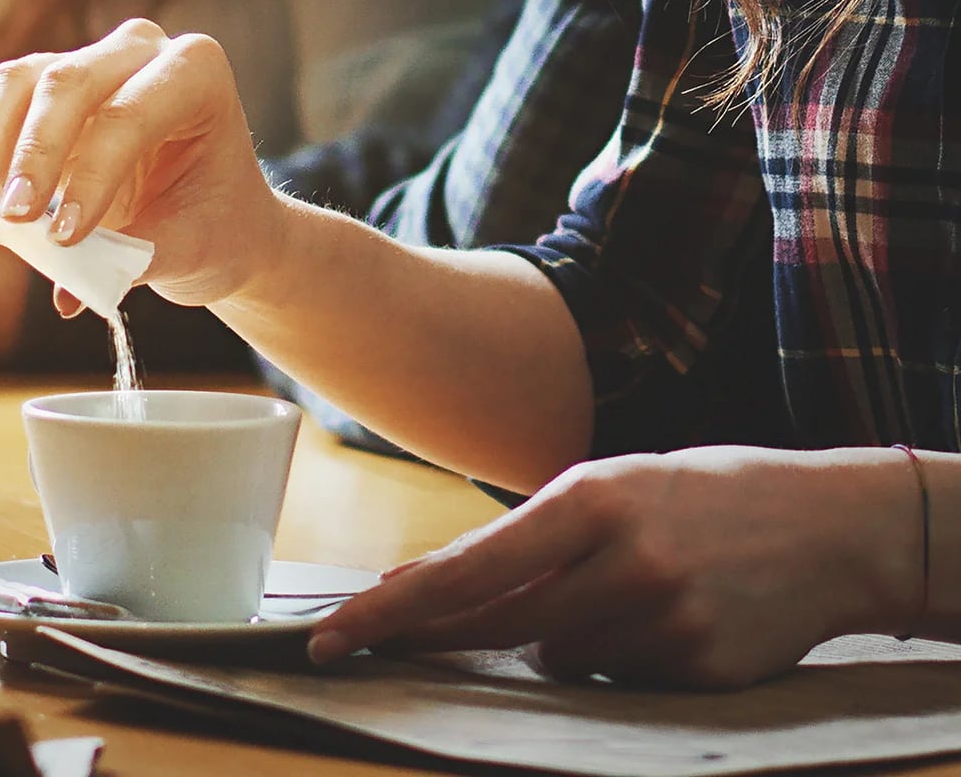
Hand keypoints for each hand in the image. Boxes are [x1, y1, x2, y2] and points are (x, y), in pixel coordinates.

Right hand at [0, 18, 284, 307]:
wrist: (216, 217)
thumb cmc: (213, 225)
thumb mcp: (190, 247)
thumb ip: (135, 259)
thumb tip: (68, 286)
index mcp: (196, 73)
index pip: (130, 116)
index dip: (92, 176)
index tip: (64, 238)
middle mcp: (142, 50)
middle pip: (67, 84)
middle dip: (32, 154)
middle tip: (13, 218)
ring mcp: (91, 60)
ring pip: (18, 83)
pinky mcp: (48, 86)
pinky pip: (1, 108)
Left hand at [306, 447, 921, 688]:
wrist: (833, 527)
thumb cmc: (699, 496)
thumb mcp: (608, 488)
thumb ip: (522, 538)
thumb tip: (423, 585)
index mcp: (591, 500)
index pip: (467, 570)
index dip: (392, 610)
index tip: (333, 637)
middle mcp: (623, 564)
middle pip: (494, 625)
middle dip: (431, 637)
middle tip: (374, 645)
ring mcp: (663, 624)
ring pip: (555, 656)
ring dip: (559, 634)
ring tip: (622, 588)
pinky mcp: (695, 671)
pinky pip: (612, 679)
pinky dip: (617, 655)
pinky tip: (665, 615)